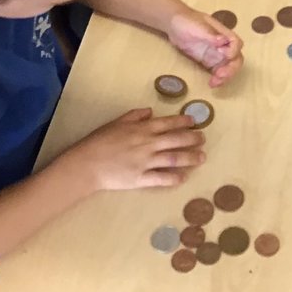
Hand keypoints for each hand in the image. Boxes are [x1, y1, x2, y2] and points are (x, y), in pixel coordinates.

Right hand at [73, 108, 205, 191]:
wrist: (88, 164)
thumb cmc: (100, 141)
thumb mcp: (116, 122)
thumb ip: (134, 115)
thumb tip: (150, 111)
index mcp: (142, 129)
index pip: (168, 123)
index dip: (183, 121)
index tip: (194, 121)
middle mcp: (148, 144)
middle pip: (176, 140)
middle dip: (193, 139)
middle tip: (203, 139)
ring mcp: (146, 162)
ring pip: (174, 159)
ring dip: (190, 158)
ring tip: (202, 157)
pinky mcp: (141, 179)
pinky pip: (162, 179)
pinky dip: (175, 178)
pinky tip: (184, 177)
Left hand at [168, 7, 243, 87]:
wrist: (174, 24)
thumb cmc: (186, 21)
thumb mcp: (198, 26)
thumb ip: (211, 35)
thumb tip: (223, 41)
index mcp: (222, 33)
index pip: (236, 43)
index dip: (234, 51)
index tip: (225, 55)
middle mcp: (222, 45)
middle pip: (236, 58)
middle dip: (231, 68)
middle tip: (220, 75)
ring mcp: (215, 54)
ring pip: (228, 67)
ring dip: (226, 76)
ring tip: (214, 83)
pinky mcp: (208, 61)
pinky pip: (217, 71)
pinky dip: (218, 79)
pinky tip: (211, 83)